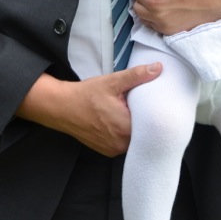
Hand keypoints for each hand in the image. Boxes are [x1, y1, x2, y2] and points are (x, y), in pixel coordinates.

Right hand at [16, 64, 160, 156]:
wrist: (62, 107)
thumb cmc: (86, 95)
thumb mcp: (113, 82)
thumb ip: (137, 76)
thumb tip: (158, 68)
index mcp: (126, 128)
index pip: (151, 123)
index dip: (153, 113)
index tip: (153, 104)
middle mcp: (121, 144)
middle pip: (143, 132)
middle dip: (143, 120)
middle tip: (141, 106)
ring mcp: (113, 150)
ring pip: (133, 139)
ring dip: (133, 128)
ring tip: (129, 113)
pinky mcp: (107, 151)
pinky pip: (123, 143)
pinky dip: (123, 134)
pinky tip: (119, 122)